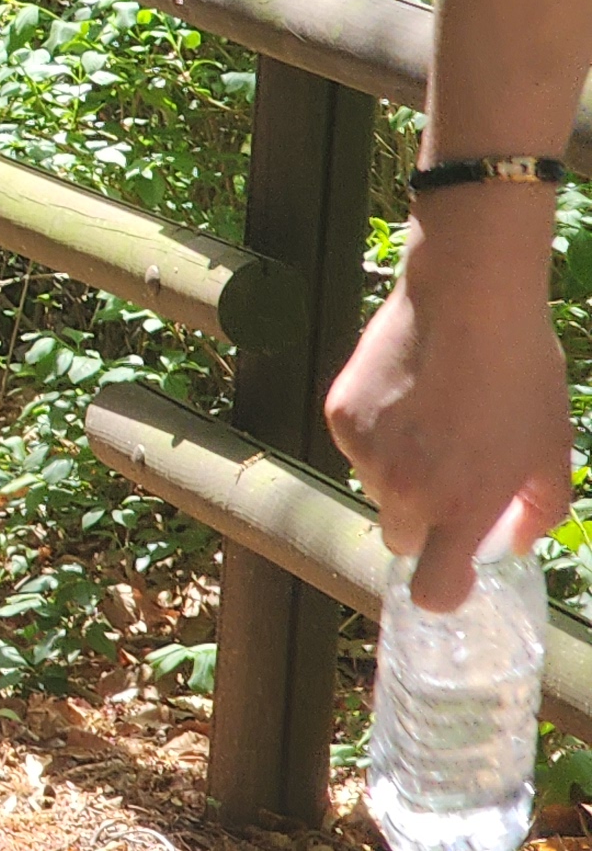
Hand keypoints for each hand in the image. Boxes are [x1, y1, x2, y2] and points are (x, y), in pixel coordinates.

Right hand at [330, 218, 575, 610]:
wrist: (469, 300)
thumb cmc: (522, 375)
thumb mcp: (552, 451)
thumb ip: (536, 512)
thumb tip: (513, 539)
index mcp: (463, 507)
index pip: (434, 590)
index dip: (443, 591)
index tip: (452, 574)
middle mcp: (407, 490)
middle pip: (400, 539)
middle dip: (422, 521)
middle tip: (448, 478)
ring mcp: (367, 453)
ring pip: (376, 486)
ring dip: (399, 471)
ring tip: (432, 420)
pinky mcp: (341, 416)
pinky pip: (358, 445)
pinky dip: (378, 432)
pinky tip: (407, 395)